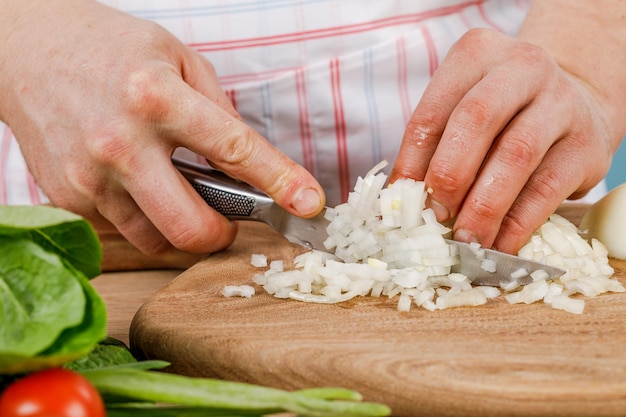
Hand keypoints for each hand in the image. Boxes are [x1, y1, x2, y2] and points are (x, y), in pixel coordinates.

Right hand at [0, 0, 324, 254]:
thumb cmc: (108, 49)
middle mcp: (121, 143)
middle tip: (225, 221)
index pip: (235, 150)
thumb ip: (218, 110)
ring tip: (173, 190)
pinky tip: (135, 184)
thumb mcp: (178, 59)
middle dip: (221, 235)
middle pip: (191, 227)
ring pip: (158, 240)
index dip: (280, 181)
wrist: (29, 49)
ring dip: (180, 227)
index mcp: (158, 98)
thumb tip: (251, 160)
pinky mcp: (69, 198)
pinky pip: (125, 229)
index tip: (308, 203)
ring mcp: (89, 177)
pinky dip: (143, 216)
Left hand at [390, 27, 616, 252]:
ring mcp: (561, 102)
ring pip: (515, 156)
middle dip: (448, 176)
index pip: (432, 112)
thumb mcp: (463, 111)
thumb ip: (433, 148)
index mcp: (476, 55)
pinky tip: (499, 245)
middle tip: (434, 218)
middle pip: (475, 120)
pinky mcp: (587, 144)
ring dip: (483, 207)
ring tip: (465, 240)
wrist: (575, 103)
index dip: (410, 163)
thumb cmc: (502, 114)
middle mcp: (522, 67)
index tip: (399, 202)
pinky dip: (517, 224)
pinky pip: (547, 189)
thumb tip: (397, 204)